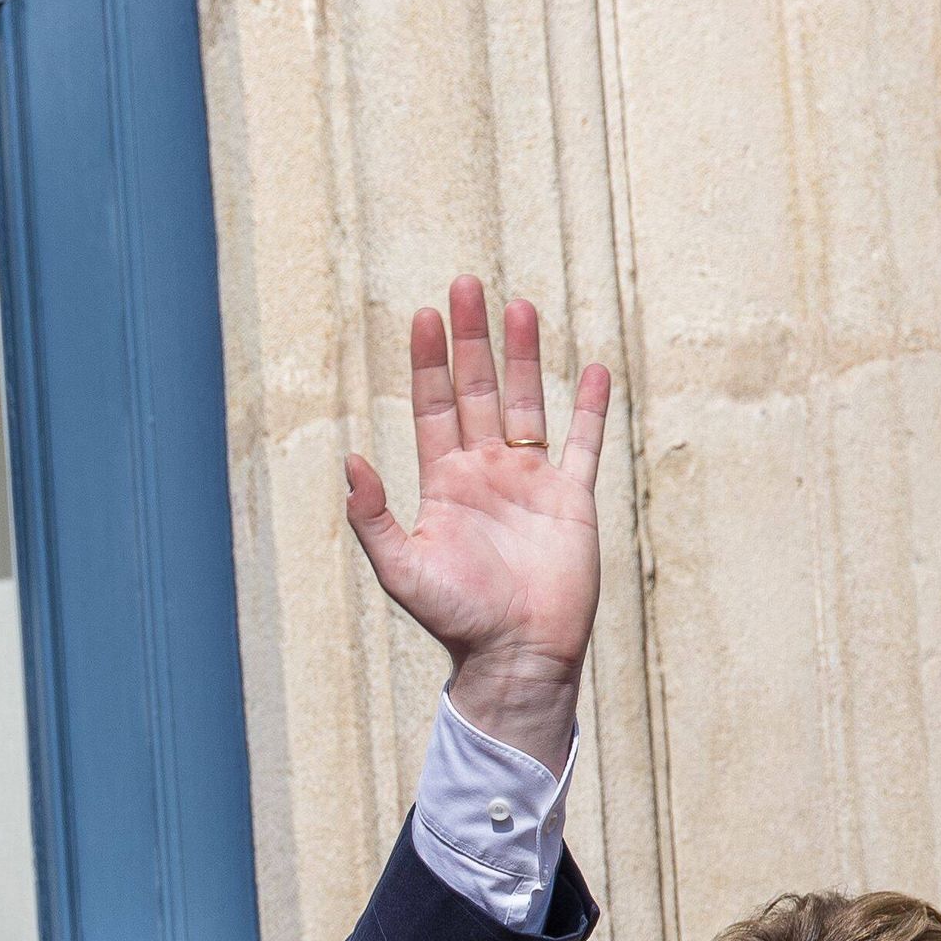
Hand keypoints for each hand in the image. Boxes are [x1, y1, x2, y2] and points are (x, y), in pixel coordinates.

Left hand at [342, 276, 614, 771]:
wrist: (515, 655)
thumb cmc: (455, 618)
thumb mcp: (402, 568)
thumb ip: (373, 517)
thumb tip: (350, 461)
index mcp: (444, 483)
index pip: (434, 407)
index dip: (429, 362)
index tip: (425, 317)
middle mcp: (486, 472)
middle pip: (479, 390)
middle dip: (472, 340)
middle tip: (466, 285)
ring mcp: (530, 482)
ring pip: (528, 403)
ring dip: (524, 356)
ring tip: (519, 305)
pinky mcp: (572, 499)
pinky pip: (583, 443)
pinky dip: (589, 408)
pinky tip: (591, 368)